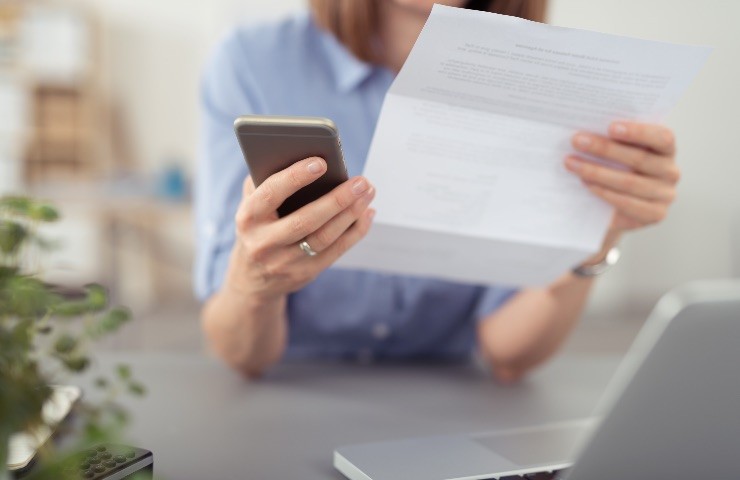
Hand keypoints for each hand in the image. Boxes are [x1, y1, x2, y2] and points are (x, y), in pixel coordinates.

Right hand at [227, 157, 374, 302]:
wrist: (253, 279)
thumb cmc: (258, 227)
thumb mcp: (252, 206)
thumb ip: (266, 182)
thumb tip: (299, 155)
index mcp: (247, 218)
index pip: (271, 194)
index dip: (295, 177)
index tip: (321, 162)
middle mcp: (264, 243)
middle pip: (305, 220)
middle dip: (337, 199)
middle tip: (360, 181)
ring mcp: (285, 262)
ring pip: (324, 237)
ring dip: (351, 214)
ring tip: (368, 192)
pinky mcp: (305, 273)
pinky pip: (336, 251)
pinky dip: (355, 231)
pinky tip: (367, 212)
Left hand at [565, 121, 679, 232]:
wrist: (615, 208)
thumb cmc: (617, 169)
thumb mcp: (618, 152)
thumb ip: (613, 140)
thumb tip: (587, 130)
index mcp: (667, 150)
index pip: (662, 137)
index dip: (637, 132)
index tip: (610, 127)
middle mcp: (671, 172)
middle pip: (639, 159)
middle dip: (604, 148)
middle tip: (577, 141)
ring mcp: (665, 195)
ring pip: (629, 182)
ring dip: (596, 171)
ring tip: (572, 163)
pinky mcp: (654, 214)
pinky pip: (626, 203)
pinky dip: (603, 192)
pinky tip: (586, 183)